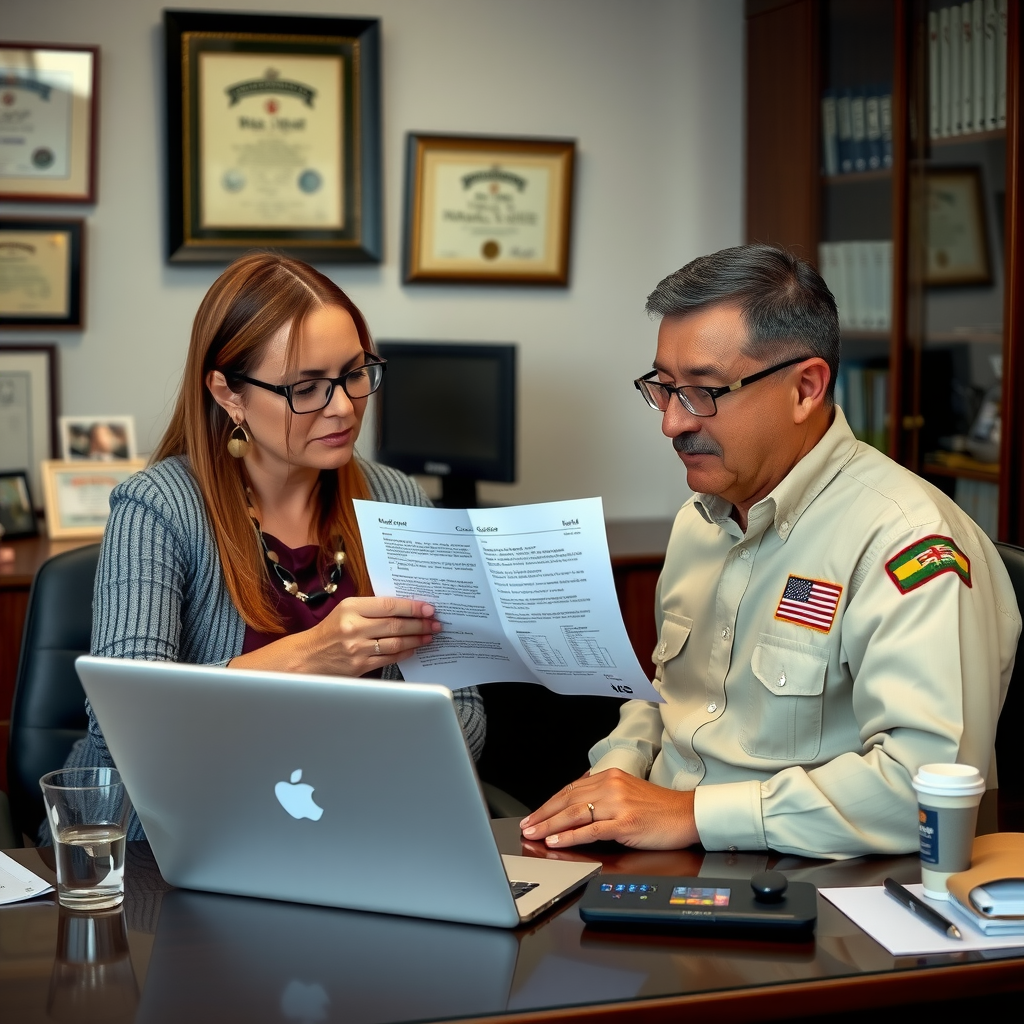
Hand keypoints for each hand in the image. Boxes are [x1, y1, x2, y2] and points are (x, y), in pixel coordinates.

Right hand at [308, 596, 440, 675]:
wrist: (308, 657)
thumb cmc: (329, 631)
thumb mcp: (346, 610)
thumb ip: (372, 608)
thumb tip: (405, 608)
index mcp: (351, 608)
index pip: (389, 606)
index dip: (412, 607)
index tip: (428, 608)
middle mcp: (354, 627)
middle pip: (396, 625)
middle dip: (420, 624)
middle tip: (435, 623)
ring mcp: (358, 648)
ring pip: (396, 642)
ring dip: (417, 639)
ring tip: (429, 636)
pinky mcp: (360, 666)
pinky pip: (390, 658)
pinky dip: (405, 652)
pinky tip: (414, 648)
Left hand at [519, 768, 699, 850]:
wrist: (688, 814)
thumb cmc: (659, 809)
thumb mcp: (627, 794)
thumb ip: (603, 797)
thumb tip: (576, 809)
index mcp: (610, 777)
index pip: (570, 789)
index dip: (549, 803)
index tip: (534, 815)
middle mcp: (611, 786)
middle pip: (568, 800)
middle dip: (543, 814)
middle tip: (525, 826)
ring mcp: (618, 804)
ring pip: (575, 813)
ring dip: (550, 825)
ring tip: (534, 834)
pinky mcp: (625, 822)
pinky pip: (592, 830)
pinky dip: (570, 836)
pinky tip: (557, 841)